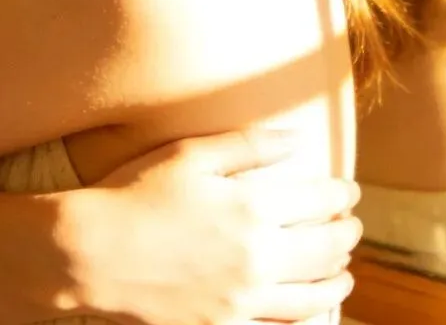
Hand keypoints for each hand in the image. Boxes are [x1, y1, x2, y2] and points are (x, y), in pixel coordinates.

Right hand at [76, 130, 360, 324]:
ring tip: (345, 269)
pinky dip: (306, 315)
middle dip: (346, 234)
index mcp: (252, 206)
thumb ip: (249, 145)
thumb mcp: (191, 154)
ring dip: (336, 278)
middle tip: (353, 225)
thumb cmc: (137, 193)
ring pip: (312, 293)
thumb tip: (299, 139)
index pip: (318, 199)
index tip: (349, 190)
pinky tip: (311, 307)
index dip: (340, 193)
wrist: (92, 254)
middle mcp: (257, 255)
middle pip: (324, 247)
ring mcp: (243, 298)